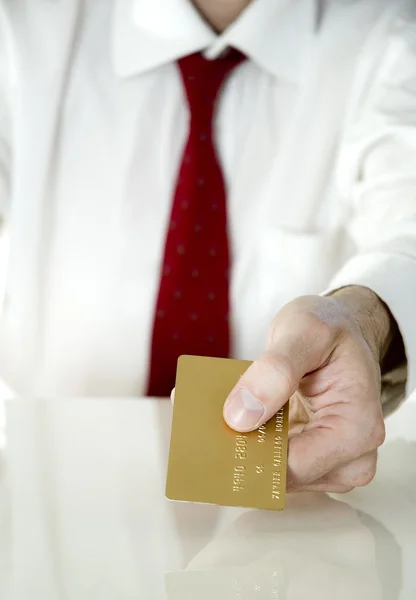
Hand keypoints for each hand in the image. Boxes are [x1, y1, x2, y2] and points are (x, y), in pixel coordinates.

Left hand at [223, 287, 393, 492]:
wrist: (342, 328)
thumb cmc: (333, 327)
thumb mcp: (304, 331)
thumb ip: (275, 370)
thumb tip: (241, 415)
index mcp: (357, 427)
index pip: (296, 467)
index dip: (252, 457)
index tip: (213, 443)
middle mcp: (352, 454)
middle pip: (285, 477)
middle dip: (245, 454)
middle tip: (206, 430)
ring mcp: (334, 460)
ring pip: (277, 476)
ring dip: (247, 450)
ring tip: (221, 419)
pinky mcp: (314, 457)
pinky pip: (277, 463)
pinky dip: (255, 445)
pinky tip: (236, 421)